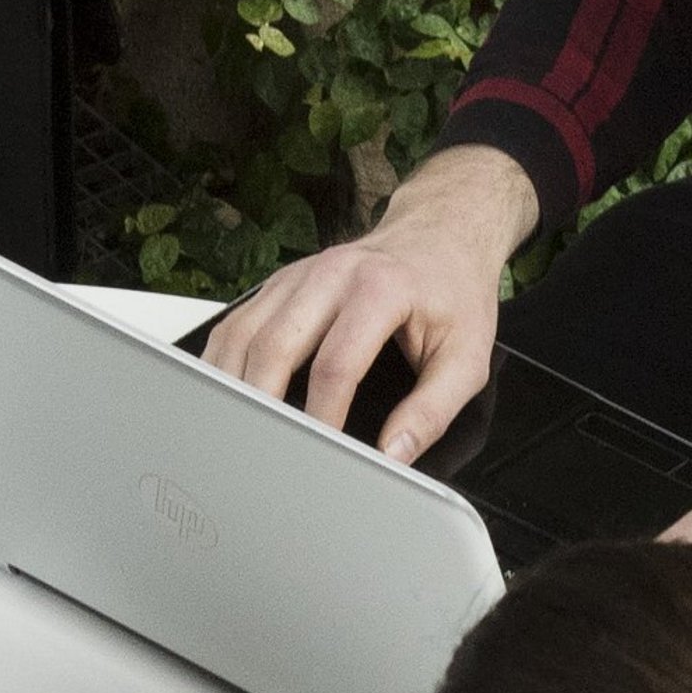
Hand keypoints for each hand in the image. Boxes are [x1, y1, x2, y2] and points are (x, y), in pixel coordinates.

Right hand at [199, 144, 538, 470]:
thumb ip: (432, 410)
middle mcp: (332, 273)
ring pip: (243, 334)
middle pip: (274, 347)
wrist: (441, 236)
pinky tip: (227, 393)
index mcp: (380, 289)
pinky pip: (237, 323)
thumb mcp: (467, 357)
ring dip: (233, 385)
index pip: (335, 367)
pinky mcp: (280, 282)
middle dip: (263, 406)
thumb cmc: (453, 294)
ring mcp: (299, 275)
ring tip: (235, 431)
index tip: (321, 456)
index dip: (323, 419)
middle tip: (264, 451)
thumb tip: (393, 454)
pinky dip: (224, 362)